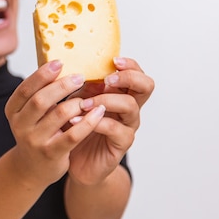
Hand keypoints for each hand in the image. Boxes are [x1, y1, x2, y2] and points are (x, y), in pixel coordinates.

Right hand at [4, 60, 106, 188]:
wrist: (34, 168)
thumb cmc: (38, 132)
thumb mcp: (32, 113)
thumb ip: (43, 92)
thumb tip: (63, 65)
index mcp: (13, 110)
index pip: (25, 88)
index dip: (42, 74)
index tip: (60, 62)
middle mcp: (20, 125)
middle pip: (40, 100)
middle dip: (62, 86)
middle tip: (80, 77)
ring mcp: (34, 141)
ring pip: (58, 115)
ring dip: (77, 103)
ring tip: (90, 97)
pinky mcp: (51, 154)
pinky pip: (73, 135)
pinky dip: (88, 122)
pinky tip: (99, 113)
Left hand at [67, 57, 154, 185]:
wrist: (74, 158)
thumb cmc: (77, 126)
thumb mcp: (78, 100)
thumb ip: (81, 85)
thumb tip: (72, 65)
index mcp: (120, 93)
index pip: (136, 72)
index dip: (129, 64)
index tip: (113, 60)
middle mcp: (128, 108)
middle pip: (146, 86)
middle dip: (129, 78)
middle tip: (108, 79)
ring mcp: (127, 126)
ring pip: (130, 106)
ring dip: (105, 100)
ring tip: (82, 103)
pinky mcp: (121, 143)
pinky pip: (115, 129)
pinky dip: (95, 122)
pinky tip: (76, 120)